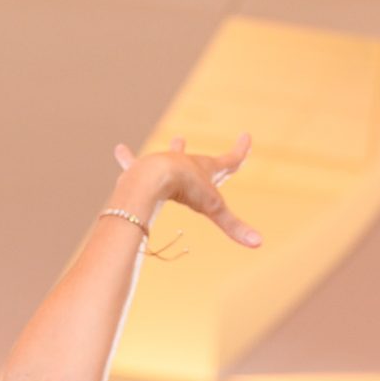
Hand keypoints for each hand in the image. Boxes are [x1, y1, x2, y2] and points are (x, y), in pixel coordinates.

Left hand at [112, 131, 260, 248]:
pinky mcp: (142, 171)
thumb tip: (259, 244)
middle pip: (199, 161)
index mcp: (205, 170)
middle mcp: (186, 164)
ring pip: (170, 156)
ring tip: (176, 138)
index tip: (246, 136)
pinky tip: (119, 149)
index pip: (230, 161)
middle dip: (206, 158)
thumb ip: (235, 227)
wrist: (155, 176)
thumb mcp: (214, 208)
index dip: (240, 152)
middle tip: (216, 148)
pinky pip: (132, 163)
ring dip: (174, 149)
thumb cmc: (186, 188)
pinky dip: (126, 158)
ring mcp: (164, 165)